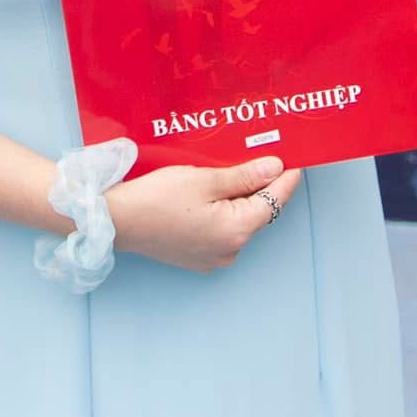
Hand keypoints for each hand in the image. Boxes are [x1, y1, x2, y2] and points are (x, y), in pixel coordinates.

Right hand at [105, 155, 301, 272]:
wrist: (118, 221)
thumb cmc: (159, 197)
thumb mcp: (205, 179)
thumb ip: (244, 176)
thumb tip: (276, 168)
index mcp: (236, 230)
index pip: (274, 201)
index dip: (286, 180)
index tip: (297, 161)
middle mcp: (231, 250)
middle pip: (257, 212)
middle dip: (262, 186)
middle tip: (265, 158)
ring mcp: (214, 258)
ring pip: (240, 222)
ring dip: (241, 199)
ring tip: (236, 172)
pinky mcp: (199, 258)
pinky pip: (223, 231)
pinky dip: (225, 213)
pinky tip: (214, 194)